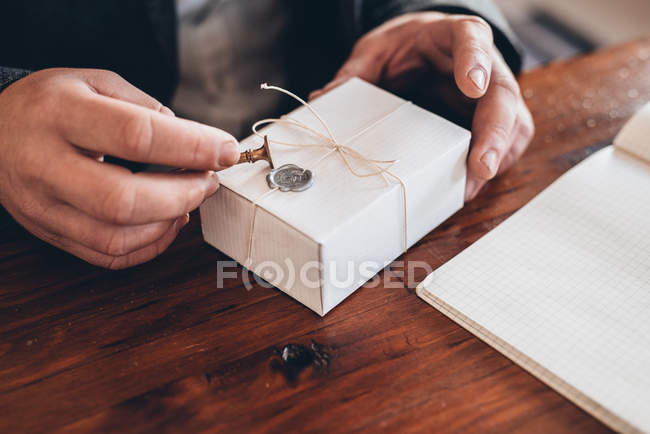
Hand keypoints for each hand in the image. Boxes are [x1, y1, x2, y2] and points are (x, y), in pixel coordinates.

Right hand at [0, 68, 239, 267]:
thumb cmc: (50, 104)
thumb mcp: (92, 81)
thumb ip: (143, 106)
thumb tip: (191, 141)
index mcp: (60, 113)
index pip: (137, 135)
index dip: (191, 147)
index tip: (224, 150)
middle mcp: (45, 163)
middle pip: (123, 199)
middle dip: (182, 194)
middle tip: (207, 180)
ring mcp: (43, 205)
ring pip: (115, 237)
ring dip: (168, 224)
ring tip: (189, 200)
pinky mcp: (48, 231)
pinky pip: (105, 256)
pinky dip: (149, 246)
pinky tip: (167, 224)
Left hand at [311, 12, 534, 200]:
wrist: (422, 51)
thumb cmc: (405, 48)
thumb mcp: (375, 51)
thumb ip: (356, 73)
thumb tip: (323, 100)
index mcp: (454, 36)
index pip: (472, 39)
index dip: (476, 60)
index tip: (472, 84)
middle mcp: (485, 66)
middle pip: (503, 95)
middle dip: (495, 133)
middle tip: (480, 166)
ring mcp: (494, 97)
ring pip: (513, 126)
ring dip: (495, 160)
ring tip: (467, 190)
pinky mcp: (495, 123)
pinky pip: (505, 147)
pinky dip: (490, 168)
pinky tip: (466, 188)